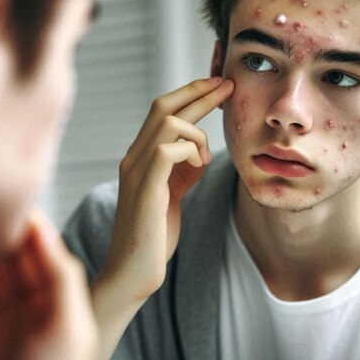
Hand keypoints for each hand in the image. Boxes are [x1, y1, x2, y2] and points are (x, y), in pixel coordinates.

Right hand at [99, 76, 233, 297]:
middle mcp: (134, 158)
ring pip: (167, 122)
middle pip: (163, 106)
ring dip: (197, 130)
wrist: (131, 274)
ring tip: (208, 154)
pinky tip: (199, 166)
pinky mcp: (145, 190)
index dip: (190, 94)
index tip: (218, 86)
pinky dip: (190, 150)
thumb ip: (180, 173)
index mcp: (139, 158)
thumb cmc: (152, 238)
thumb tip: (199, 153)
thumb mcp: (170, 197)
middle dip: (199, 92)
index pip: (162, 111)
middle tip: (228, 85)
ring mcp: (136, 172)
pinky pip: (167, 151)